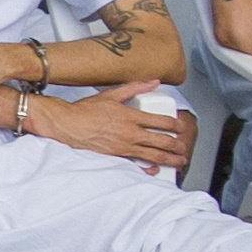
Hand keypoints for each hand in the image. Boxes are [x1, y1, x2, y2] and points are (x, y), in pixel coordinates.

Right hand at [39, 80, 189, 170]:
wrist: (67, 124)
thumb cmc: (86, 110)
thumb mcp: (111, 95)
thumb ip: (134, 87)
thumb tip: (153, 82)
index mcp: (131, 116)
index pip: (161, 122)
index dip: (175, 125)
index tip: (180, 126)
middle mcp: (130, 133)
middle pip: (162, 141)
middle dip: (177, 145)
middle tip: (183, 146)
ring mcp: (124, 147)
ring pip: (154, 155)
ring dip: (170, 159)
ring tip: (179, 161)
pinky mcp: (117, 156)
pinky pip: (137, 164)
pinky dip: (149, 168)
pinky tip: (156, 169)